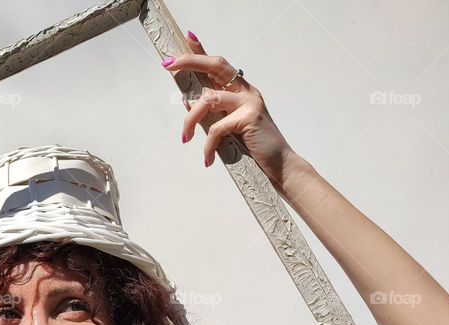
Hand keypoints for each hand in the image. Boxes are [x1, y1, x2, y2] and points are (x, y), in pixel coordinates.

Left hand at [162, 31, 299, 187]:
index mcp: (240, 90)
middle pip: (215, 65)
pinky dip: (208, 147)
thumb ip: (212, 113)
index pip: (219, 64)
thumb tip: (186, 102)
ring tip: (185, 138)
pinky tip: (208, 160)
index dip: (202, 50)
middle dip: (190, 61)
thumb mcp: (228, 126)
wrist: (279, 164)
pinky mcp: (249, 118)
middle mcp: (246, 90)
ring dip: (190, 120)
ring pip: (208, 100)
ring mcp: (249, 102)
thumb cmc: (252, 145)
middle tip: (168, 65)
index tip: (187, 37)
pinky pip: (216, 129)